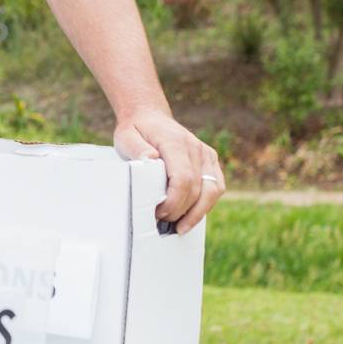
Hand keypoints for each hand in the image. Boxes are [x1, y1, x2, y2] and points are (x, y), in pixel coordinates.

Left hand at [113, 110, 224, 234]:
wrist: (149, 117)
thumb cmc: (136, 130)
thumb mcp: (126, 136)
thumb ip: (137, 149)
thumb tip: (151, 160)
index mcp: (175, 142)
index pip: (183, 178)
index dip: (174, 201)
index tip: (159, 213)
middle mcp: (195, 148)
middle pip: (198, 188)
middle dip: (181, 211)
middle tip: (162, 222)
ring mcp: (206, 154)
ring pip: (212, 190)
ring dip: (197, 213)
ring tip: (179, 227)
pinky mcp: (210, 161)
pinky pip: (216, 187)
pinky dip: (206, 204)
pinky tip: (191, 216)